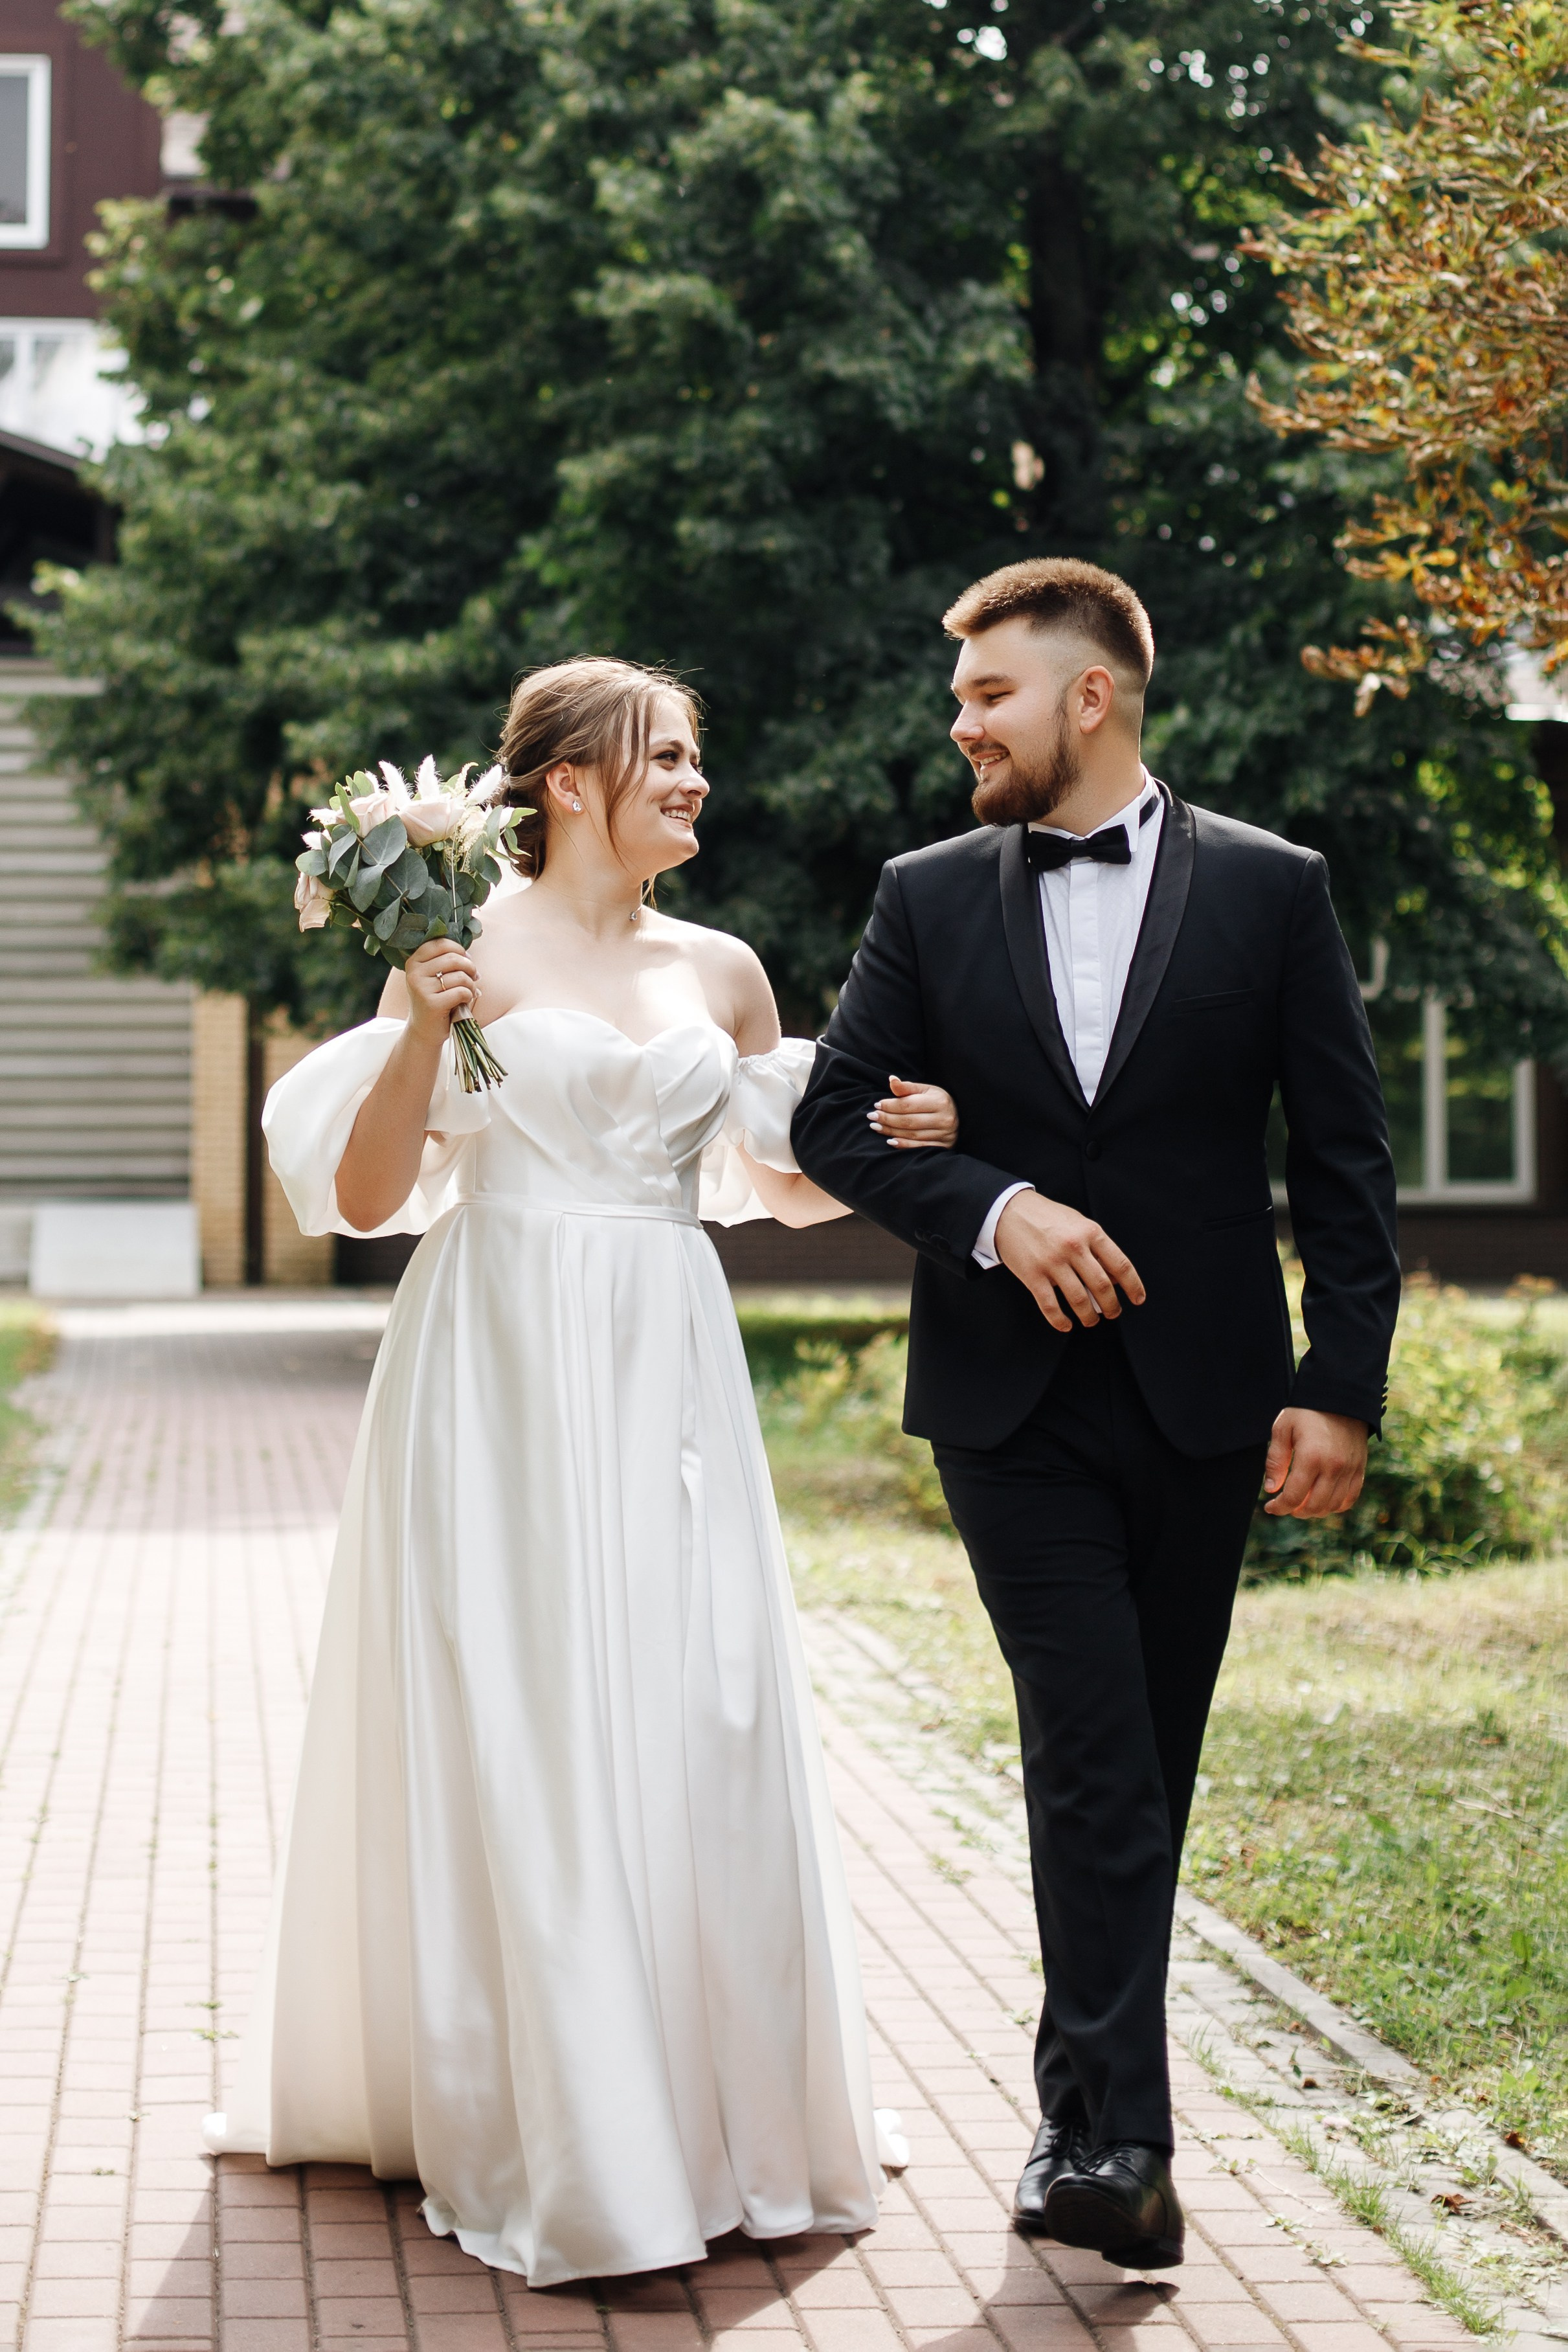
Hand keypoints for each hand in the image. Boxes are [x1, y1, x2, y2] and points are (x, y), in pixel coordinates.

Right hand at [404, 939, 479, 1045]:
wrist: (424, 1030)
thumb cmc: (435, 1000)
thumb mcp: (435, 977)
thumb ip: (446, 961)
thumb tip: (468, 955)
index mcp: (414, 962)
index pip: (441, 944)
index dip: (459, 950)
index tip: (466, 961)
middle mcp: (414, 973)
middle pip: (453, 958)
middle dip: (470, 968)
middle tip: (473, 978)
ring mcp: (421, 988)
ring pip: (460, 976)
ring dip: (471, 984)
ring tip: (469, 992)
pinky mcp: (431, 1003)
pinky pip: (461, 992)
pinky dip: (469, 996)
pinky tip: (464, 1001)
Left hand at [869, 1074, 958, 1149]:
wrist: (959, 1116)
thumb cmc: (937, 1101)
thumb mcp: (926, 1090)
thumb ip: (907, 1087)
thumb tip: (891, 1079)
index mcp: (939, 1101)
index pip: (909, 1105)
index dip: (890, 1106)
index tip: (877, 1105)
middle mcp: (944, 1119)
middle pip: (909, 1121)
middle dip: (888, 1119)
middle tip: (872, 1117)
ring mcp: (944, 1135)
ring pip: (912, 1134)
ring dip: (891, 1131)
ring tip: (876, 1126)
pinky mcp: (943, 1147)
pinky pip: (919, 1147)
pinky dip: (903, 1145)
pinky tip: (890, 1141)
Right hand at [995, 1190, 1145, 1332]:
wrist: (1009, 1211)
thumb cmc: (1047, 1217)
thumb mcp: (1079, 1223)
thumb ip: (1097, 1247)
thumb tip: (1114, 1277)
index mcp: (1090, 1232)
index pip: (1120, 1265)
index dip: (1133, 1286)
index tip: (1137, 1299)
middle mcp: (1073, 1247)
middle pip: (1102, 1286)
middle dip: (1111, 1306)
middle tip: (1112, 1313)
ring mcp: (1052, 1262)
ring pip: (1079, 1299)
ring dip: (1089, 1316)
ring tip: (1091, 1320)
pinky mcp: (1032, 1275)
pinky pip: (1050, 1305)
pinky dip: (1060, 1320)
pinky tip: (1066, 1324)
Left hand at [1262, 1408, 1367, 1517]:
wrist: (1341, 1396)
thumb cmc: (1307, 1411)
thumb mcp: (1283, 1428)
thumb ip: (1276, 1460)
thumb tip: (1272, 1489)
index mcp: (1311, 1457)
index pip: (1294, 1497)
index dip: (1279, 1507)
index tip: (1270, 1507)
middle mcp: (1333, 1467)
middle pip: (1314, 1507)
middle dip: (1295, 1511)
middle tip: (1285, 1505)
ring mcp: (1349, 1470)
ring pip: (1332, 1506)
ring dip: (1314, 1511)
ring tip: (1301, 1504)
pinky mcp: (1359, 1468)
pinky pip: (1349, 1499)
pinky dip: (1335, 1505)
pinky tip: (1322, 1500)